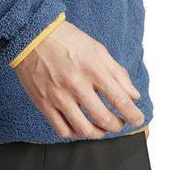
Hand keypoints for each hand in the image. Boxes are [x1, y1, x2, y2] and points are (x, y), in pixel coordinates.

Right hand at [12, 19, 144, 139]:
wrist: (32, 35)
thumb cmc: (66, 40)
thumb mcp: (97, 49)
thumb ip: (117, 73)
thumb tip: (133, 95)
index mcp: (93, 69)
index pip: (120, 100)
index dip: (133, 115)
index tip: (137, 119)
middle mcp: (76, 84)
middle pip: (103, 118)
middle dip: (117, 126)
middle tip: (119, 123)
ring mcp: (58, 96)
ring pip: (84, 129)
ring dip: (98, 133)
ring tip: (101, 128)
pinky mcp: (44, 103)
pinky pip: (62, 129)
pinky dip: (75, 134)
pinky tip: (80, 128)